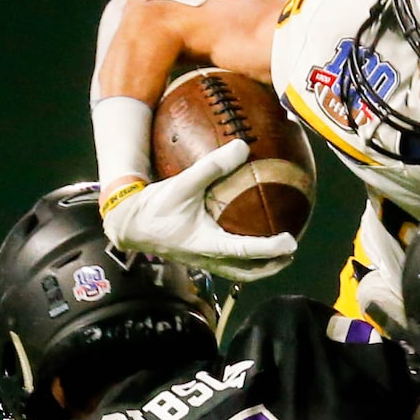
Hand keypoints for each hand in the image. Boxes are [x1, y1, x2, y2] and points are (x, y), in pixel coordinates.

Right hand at [104, 141, 297, 282]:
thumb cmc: (154, 206)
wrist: (128, 224)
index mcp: (208, 245)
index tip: (291, 243)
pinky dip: (244, 259)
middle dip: (272, 266)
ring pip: (239, 273)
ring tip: (278, 254)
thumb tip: (242, 146)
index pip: (248, 251)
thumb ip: (213, 166)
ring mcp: (203, 262)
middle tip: (290, 252)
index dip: (272, 249)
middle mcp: (208, 259)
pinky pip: (228, 264)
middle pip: (249, 272)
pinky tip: (248, 241)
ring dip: (260, 267)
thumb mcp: (183, 184)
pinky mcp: (198, 258)